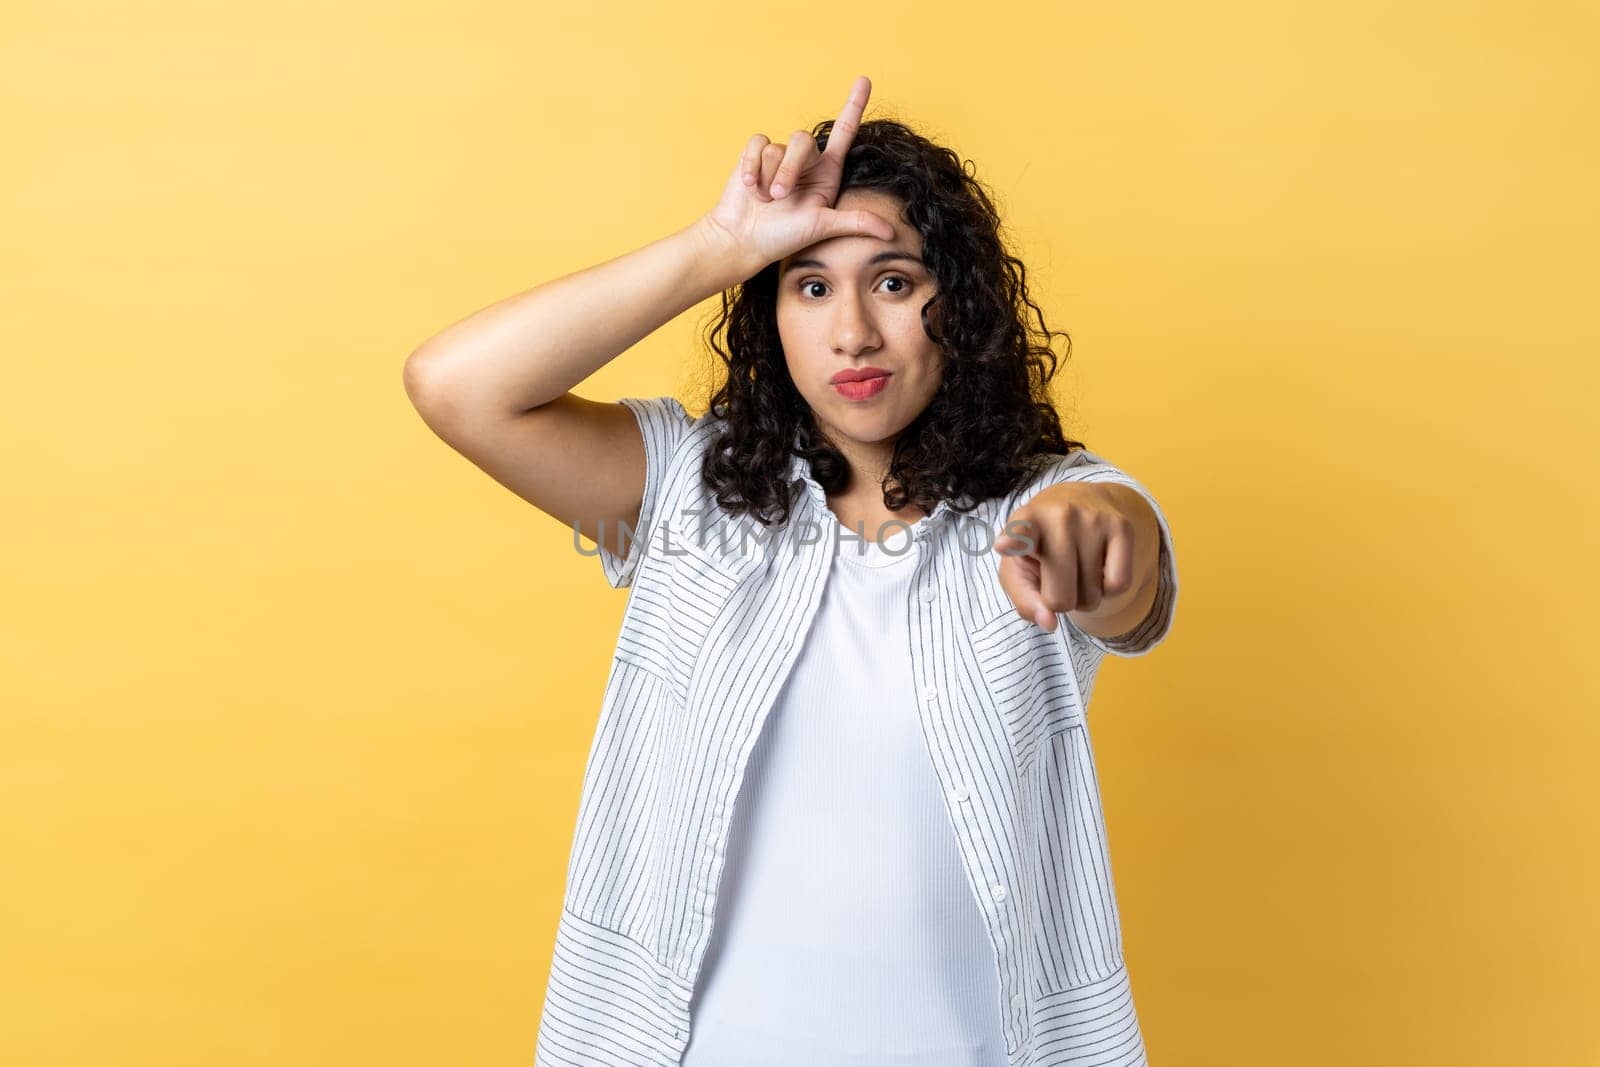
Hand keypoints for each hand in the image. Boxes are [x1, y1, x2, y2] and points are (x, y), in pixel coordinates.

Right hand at [697, 75, 897, 276]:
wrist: (742, 240)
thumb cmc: (783, 237)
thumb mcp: (822, 228)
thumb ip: (855, 223)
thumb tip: (891, 233)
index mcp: (827, 174)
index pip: (844, 132)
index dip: (854, 105)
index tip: (864, 79)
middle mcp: (806, 162)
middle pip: (803, 140)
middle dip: (789, 168)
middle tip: (778, 197)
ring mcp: (779, 158)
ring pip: (777, 147)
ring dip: (767, 175)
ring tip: (763, 199)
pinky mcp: (755, 155)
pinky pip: (756, 144)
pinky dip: (751, 165)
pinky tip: (748, 186)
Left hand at [993, 483, 1154, 631]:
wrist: (1080, 501)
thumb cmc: (1041, 545)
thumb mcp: (1019, 569)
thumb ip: (1025, 600)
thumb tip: (1050, 623)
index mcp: (1024, 522)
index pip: (1019, 533)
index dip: (1012, 541)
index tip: (1003, 545)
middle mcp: (1059, 516)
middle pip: (1060, 597)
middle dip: (1060, 602)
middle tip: (1057, 578)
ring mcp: (1093, 519)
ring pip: (1092, 596)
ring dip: (1084, 596)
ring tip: (1077, 569)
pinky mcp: (1122, 527)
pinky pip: (1118, 585)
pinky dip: (1108, 590)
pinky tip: (1098, 568)